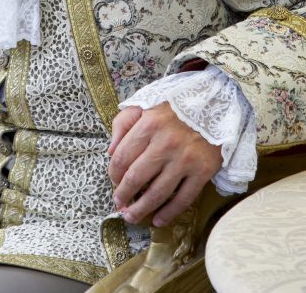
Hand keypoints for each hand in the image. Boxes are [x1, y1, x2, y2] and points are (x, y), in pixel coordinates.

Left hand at [108, 102, 221, 226]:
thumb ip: (123, 123)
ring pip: (157, 193)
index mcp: (149, 124)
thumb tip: (110, 152)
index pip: (122, 157)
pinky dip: (168, 214)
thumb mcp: (145, 104)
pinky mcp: (203, 172)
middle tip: (119, 204)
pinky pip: (183, 199)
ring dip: (141, 209)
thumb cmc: (174, 107)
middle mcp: (166, 143)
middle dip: (123, 195)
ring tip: (132, 217)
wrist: (215, 105)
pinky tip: (157, 220)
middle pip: (136, 178)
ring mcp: (185, 159)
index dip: (113, 174)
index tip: (113, 181)